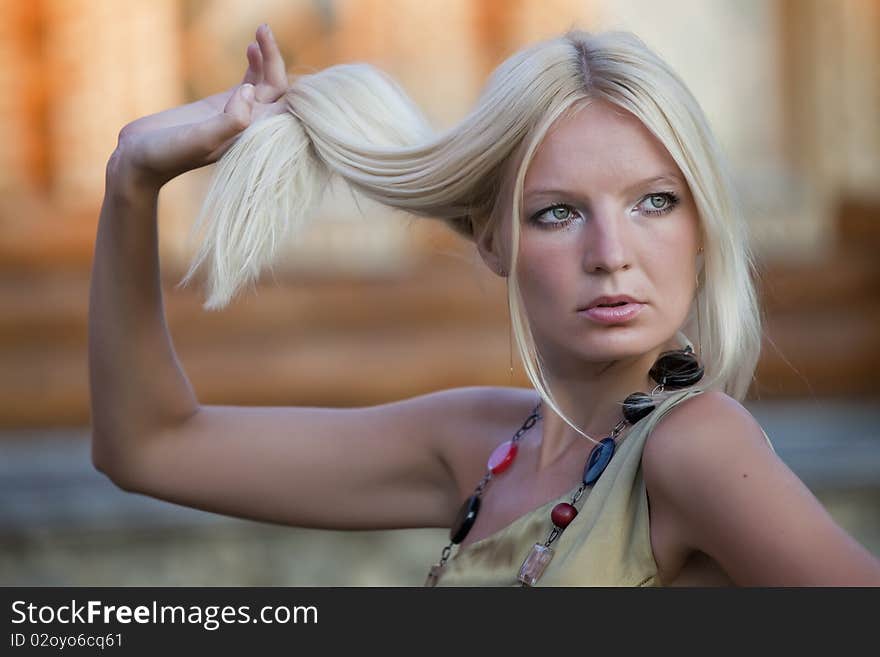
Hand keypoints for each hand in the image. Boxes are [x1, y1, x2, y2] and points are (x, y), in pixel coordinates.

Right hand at [109, 23, 289, 192]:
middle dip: (275, 59)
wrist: (140, 159)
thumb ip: (230, 120)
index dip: (283, 74)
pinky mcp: (221, 106)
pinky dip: (255, 64)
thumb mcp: (201, 138)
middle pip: (278, 90)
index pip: (285, 105)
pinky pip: (249, 83)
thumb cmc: (169, 154)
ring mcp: (237, 115)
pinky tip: (251, 46)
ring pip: (266, 84)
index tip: (268, 45)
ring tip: (261, 29)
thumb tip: (250, 90)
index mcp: (254, 136)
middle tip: (262, 27)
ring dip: (268, 58)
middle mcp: (250, 126)